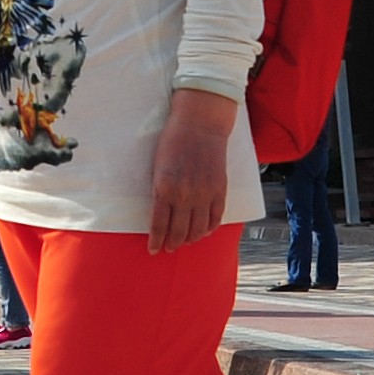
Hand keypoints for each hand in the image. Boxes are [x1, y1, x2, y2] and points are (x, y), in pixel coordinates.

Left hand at [148, 88, 237, 251]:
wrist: (200, 124)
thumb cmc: (173, 141)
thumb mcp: (157, 166)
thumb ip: (159, 190)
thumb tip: (159, 213)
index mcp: (164, 188)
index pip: (159, 225)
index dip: (156, 241)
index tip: (153, 249)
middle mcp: (184, 196)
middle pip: (178, 232)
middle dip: (172, 244)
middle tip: (168, 248)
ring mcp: (204, 194)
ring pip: (198, 229)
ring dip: (190, 239)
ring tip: (185, 242)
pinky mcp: (220, 190)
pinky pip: (215, 218)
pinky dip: (209, 228)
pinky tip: (203, 231)